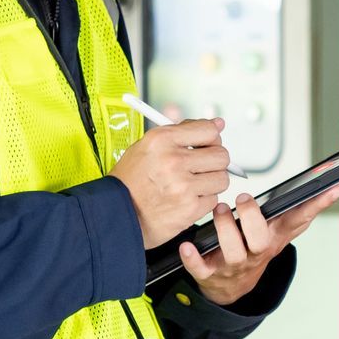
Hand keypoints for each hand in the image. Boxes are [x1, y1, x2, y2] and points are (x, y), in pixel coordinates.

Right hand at [113, 118, 233, 246]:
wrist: (116, 215)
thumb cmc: (130, 181)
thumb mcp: (148, 146)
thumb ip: (183, 132)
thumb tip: (217, 124)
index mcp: (162, 140)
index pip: (209, 130)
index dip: (212, 138)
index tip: (208, 144)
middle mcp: (174, 161)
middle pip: (221, 155)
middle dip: (214, 161)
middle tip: (202, 166)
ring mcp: (183, 186)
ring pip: (221, 178)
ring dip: (211, 182)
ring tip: (192, 184)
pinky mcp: (189, 209)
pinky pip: (213, 199)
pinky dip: (204, 200)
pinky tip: (187, 198)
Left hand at [179, 177, 338, 306]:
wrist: (230, 289)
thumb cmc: (252, 250)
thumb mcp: (278, 232)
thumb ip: (301, 212)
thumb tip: (334, 187)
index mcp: (274, 238)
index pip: (301, 220)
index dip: (318, 205)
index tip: (334, 187)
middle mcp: (256, 253)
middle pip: (260, 240)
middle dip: (252, 219)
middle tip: (244, 200)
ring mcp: (233, 265)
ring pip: (232, 251)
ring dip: (225, 229)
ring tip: (219, 210)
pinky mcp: (210, 275)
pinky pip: (200, 269)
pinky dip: (193, 258)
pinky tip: (187, 246)